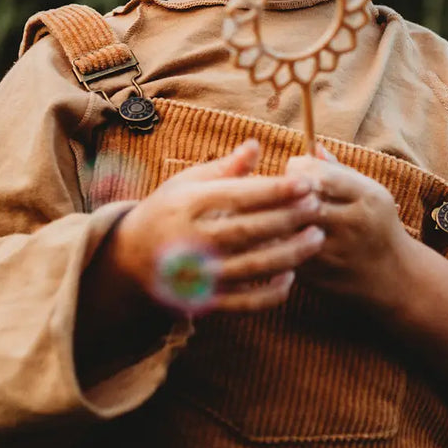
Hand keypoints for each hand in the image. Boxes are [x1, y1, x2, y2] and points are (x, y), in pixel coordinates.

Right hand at [109, 139, 325, 313]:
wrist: (130, 260)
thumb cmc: (167, 212)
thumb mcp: (186, 184)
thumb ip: (225, 168)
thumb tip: (256, 144)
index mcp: (187, 206)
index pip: (237, 196)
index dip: (275, 190)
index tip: (306, 182)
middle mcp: (192, 242)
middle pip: (249, 231)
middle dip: (288, 218)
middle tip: (318, 206)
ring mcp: (199, 275)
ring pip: (252, 267)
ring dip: (290, 254)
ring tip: (317, 237)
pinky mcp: (206, 301)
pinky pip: (245, 302)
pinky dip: (271, 292)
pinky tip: (291, 275)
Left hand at [283, 145, 411, 305]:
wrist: (392, 275)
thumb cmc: (375, 223)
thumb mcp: (369, 191)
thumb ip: (338, 170)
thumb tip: (312, 147)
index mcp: (367, 198)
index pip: (322, 176)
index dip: (299, 168)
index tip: (294, 168)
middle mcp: (353, 225)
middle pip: (302, 202)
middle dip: (283, 192)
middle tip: (279, 188)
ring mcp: (335, 254)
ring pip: (288, 230)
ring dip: (275, 217)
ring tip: (274, 208)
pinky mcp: (318, 275)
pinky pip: (285, 253)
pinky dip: (276, 241)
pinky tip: (276, 233)